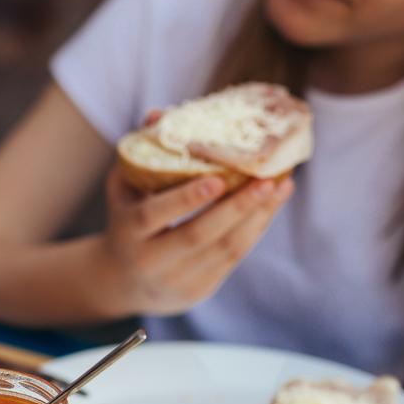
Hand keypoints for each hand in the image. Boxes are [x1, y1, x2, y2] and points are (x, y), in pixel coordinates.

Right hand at [93, 164, 293, 316]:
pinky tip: (271, 205)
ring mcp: (175, 280)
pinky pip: (232, 259)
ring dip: (257, 217)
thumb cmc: (127, 220)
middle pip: (197, 235)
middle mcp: (149, 261)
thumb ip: (141, 153)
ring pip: (223, 249)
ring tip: (282, 185)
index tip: (219, 177)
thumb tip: (159, 113)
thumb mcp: (123, 188)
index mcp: (128, 232)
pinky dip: (255, 230)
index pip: (155, 215)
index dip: (187, 199)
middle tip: (267, 179)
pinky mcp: (198, 291)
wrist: (122, 282)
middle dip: (236, 208)